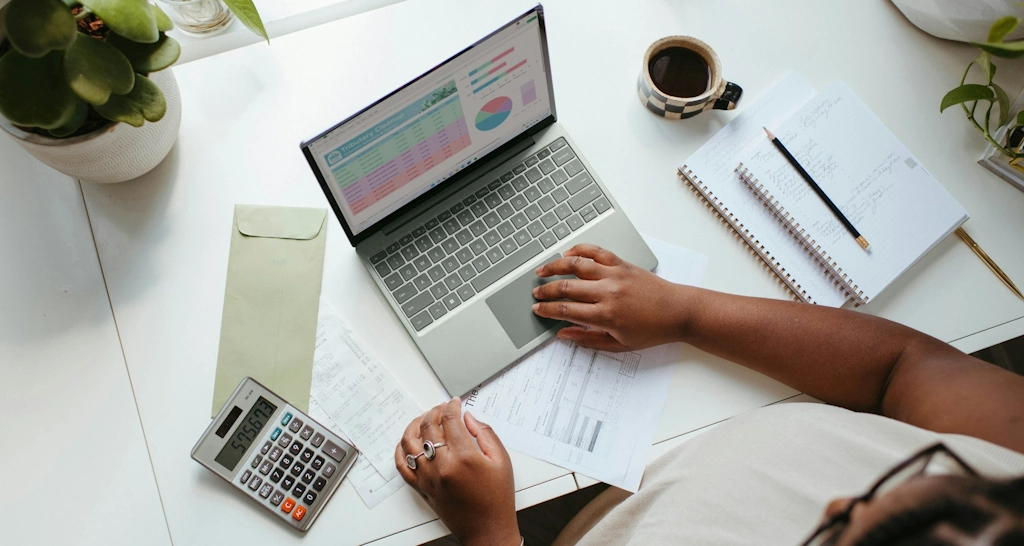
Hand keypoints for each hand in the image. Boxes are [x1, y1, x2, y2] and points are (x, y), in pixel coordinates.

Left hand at [395, 398, 519, 545]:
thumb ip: (485, 434)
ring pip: (409, 442)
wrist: (488, 530)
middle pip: (428, 427)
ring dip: (415, 425)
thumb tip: (468, 418)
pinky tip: (408, 442)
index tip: (455, 402)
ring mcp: (428, 478)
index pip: (450, 420)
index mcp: (464, 458)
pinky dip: (401, 450)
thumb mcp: (501, 461)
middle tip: (442, 408)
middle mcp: (442, 467)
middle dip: (434, 411)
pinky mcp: (421, 488)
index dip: (451, 406)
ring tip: (424, 420)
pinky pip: (402, 466)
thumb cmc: (497, 498)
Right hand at [532, 244, 689, 350]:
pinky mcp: (622, 264)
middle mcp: (607, 292)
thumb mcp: (619, 345)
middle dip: (546, 290)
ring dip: (555, 266)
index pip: (566, 310)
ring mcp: (614, 275)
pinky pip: (596, 252)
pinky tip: (568, 253)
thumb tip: (564, 334)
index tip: (537, 309)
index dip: (547, 310)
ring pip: (576, 265)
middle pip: (566, 287)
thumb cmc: (652, 330)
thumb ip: (588, 339)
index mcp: (605, 315)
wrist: (678, 312)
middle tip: (536, 293)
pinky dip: (580, 250)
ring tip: (542, 270)